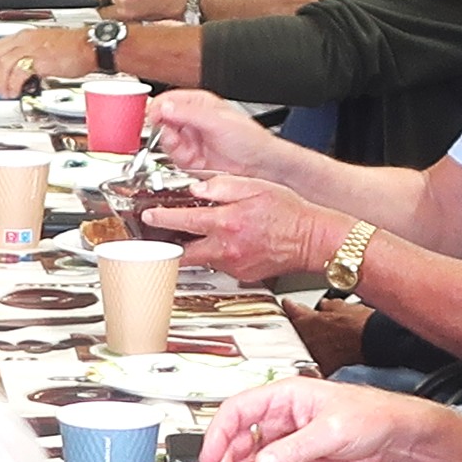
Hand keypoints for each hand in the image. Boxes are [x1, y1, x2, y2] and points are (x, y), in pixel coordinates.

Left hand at [0, 23, 92, 98]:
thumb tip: (20, 69)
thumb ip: (30, 55)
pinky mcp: (40, 60)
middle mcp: (26, 40)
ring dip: (1, 82)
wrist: (90, 46)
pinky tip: (15, 91)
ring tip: (5, 92)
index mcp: (26, 36)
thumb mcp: (46, 46)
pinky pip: (18, 73)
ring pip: (4, 64)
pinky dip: (13, 85)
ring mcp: (32, 49)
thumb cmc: (74, 48)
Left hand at [139, 173, 340, 286]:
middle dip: (169, 247)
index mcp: (228, 222)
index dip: (161, 219)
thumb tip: (198, 188)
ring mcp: (234, 264)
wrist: (312, 239)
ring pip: (203, 259)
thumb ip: (223, 186)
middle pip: (184, 253)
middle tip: (160, 240)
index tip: (149, 217)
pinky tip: (227, 244)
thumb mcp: (256, 187)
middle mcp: (227, 248)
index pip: (184, 222)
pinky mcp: (242, 275)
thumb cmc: (289, 213)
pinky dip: (217, 255)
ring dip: (196, 249)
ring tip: (199, 237)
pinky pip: (221, 265)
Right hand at [145, 88, 280, 180]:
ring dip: (169, 143)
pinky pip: (173, 156)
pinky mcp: (190, 159)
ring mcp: (190, 140)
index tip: (153, 116)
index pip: (169, 100)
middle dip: (162, 127)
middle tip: (167, 132)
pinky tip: (186, 156)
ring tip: (181, 144)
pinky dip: (176, 157)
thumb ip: (189, 114)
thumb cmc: (250, 139)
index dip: (158, 108)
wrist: (260, 166)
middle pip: (162, 120)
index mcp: (199, 104)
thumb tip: (164, 107)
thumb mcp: (218, 121)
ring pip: (165, 139)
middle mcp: (192, 121)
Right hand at [205, 376, 449, 461]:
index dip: (217, 436)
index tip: (211, 461)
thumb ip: (295, 448)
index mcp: (283, 398)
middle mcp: (279, 420)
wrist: (397, 437)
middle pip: (239, 444)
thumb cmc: (372, 415)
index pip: (235, 412)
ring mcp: (286, 444)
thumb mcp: (331, 429)